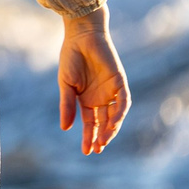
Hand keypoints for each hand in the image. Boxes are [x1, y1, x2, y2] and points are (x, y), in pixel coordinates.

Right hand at [58, 8, 130, 155]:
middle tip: (97, 150)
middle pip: (104, 122)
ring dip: (111, 128)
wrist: (81, 37)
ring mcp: (111, 91)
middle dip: (101, 137)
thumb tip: (65, 128)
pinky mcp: (120, 82)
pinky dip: (119, 112)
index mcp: (86, 100)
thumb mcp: (66, 85)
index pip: (90, 123)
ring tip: (104, 141)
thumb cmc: (71, 58)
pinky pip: (122, 101)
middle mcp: (101, 98)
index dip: (89, 137)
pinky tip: (112, 122)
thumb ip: (67, 106)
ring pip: (115, 115)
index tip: (86, 152)